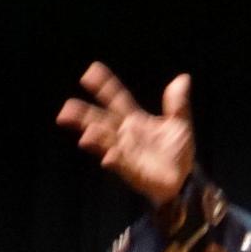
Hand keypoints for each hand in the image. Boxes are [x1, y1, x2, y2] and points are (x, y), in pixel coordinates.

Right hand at [56, 62, 194, 205]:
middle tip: (66, 108)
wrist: (184, 179)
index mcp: (134, 119)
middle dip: (83, 115)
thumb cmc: (178, 152)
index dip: (104, 85)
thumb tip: (182, 79)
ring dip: (95, 138)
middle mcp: (125, 134)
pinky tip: (107, 158)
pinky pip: (121, 164)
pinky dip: (114, 160)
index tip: (90, 72)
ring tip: (85, 134)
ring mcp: (126, 152)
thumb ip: (177, 104)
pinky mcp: (132, 171)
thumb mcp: (180, 123)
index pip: (116, 98)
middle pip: (100, 120)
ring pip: (105, 142)